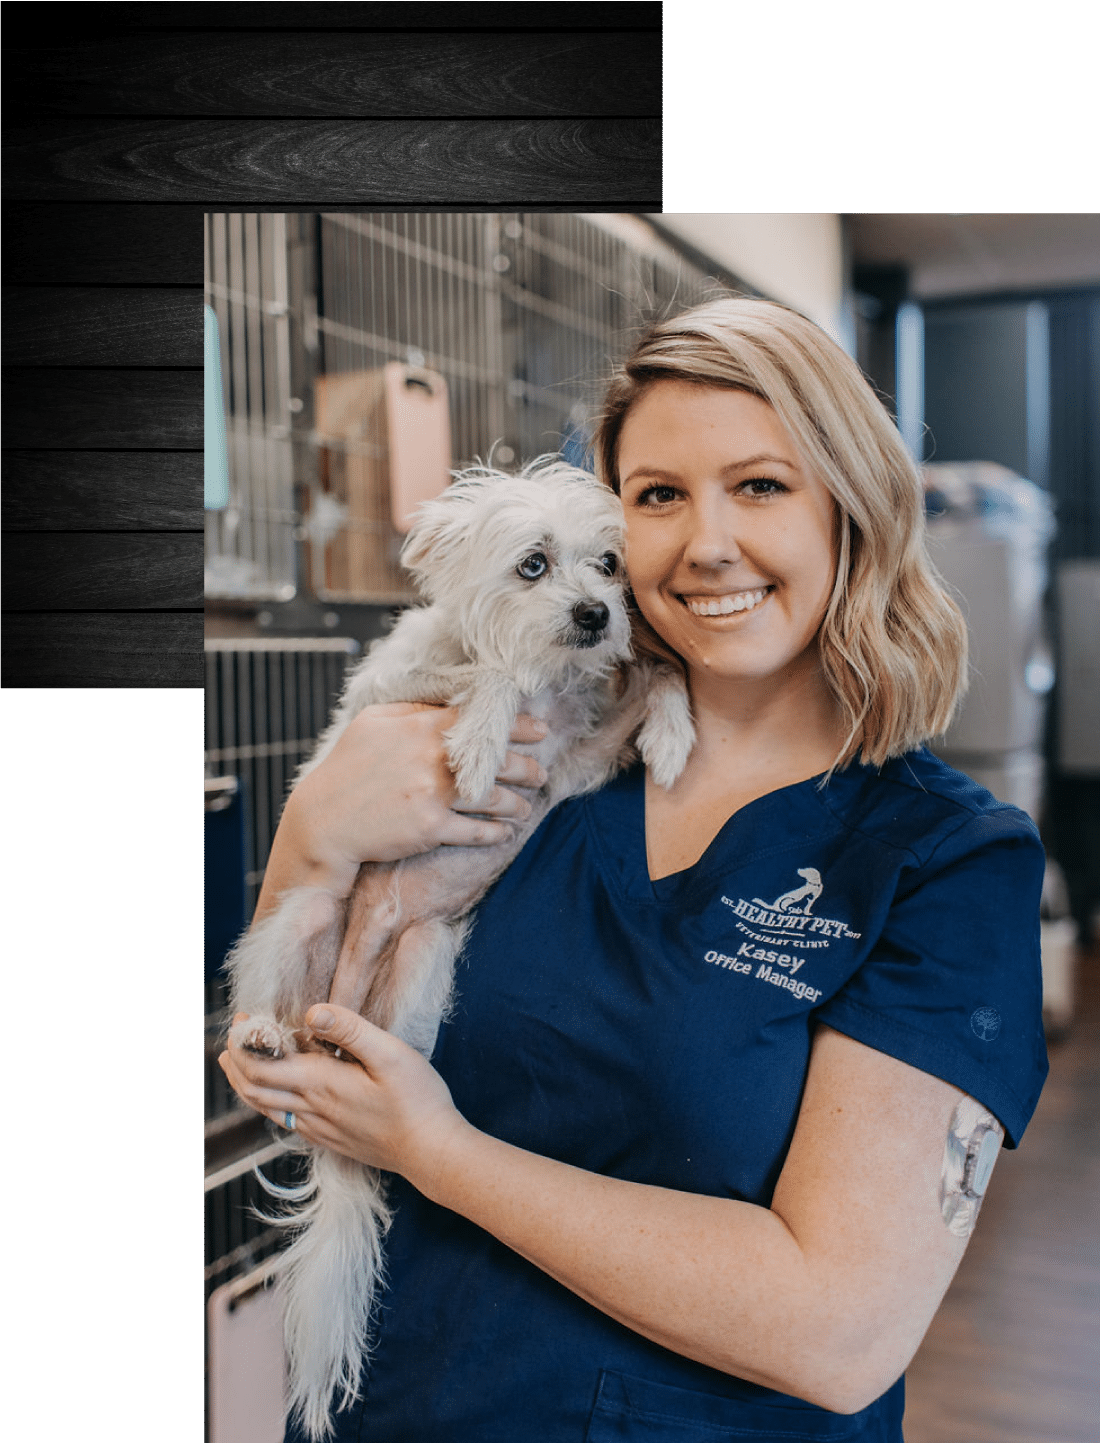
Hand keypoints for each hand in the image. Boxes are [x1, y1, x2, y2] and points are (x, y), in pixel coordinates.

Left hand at [219, 1005, 471, 1193]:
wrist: (431, 1151)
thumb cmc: (417, 1099)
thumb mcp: (390, 1054)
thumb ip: (350, 1030)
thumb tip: (310, 1012)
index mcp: (320, 1084)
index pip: (260, 1067)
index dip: (242, 1044)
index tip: (240, 1021)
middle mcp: (311, 1109)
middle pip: (254, 1090)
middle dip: (235, 1063)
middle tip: (230, 1039)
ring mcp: (319, 1128)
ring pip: (266, 1109)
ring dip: (246, 1085)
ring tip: (237, 1066)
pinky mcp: (331, 1139)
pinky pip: (286, 1122)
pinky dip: (269, 1104)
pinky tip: (277, 1097)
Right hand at [260, 703, 548, 908]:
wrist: (324, 820)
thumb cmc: (347, 768)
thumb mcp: (374, 724)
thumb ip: (414, 711)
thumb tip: (449, 702)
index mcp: (420, 728)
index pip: (481, 721)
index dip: (518, 726)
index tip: (541, 730)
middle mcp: (431, 758)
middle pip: (498, 759)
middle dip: (528, 767)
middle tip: (541, 772)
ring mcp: (432, 794)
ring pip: (493, 797)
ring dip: (516, 804)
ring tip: (526, 807)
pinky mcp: (430, 827)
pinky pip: (475, 831)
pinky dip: (495, 832)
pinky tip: (506, 832)